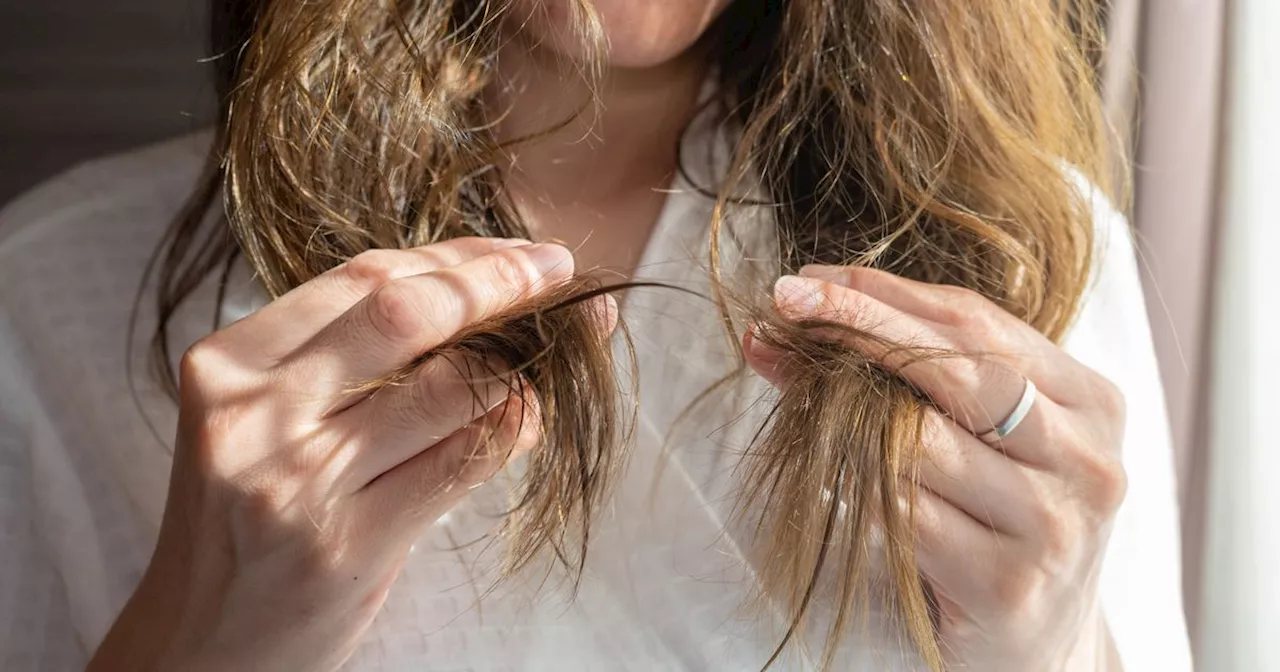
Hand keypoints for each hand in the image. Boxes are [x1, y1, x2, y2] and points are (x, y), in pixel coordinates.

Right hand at [90, 238, 609, 670]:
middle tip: (560, 273)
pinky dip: (512, 428)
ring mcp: (301, 481)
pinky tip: (530, 418)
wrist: (200, 644)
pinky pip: (464, 460)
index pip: (363, 277)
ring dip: (522, 364)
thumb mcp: (263, 422)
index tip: (517, 252)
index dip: (456, 256)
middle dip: (501, 282)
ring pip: (450, 387)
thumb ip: (347, 359)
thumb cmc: (244, 522)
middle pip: (409, 313)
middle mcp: (256, 414)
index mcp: (228, 364)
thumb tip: (483, 290)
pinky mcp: (350, 543)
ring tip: (554, 355)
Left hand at [745, 265, 1126, 671]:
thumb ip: (917, 377)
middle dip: (860, 325)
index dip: (885, 294)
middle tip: (787, 304)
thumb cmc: (1001, 521)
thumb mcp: (986, 440)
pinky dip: (857, 489)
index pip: (978, 324)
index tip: (809, 279)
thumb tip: (788, 323)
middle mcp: (1086, 461)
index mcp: (1093, 404)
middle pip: (956, 368)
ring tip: (798, 393)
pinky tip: (832, 479)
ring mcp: (1052, 527)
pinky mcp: (1006, 586)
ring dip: (846, 412)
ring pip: (921, 443)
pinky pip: (904, 515)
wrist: (1041, 646)